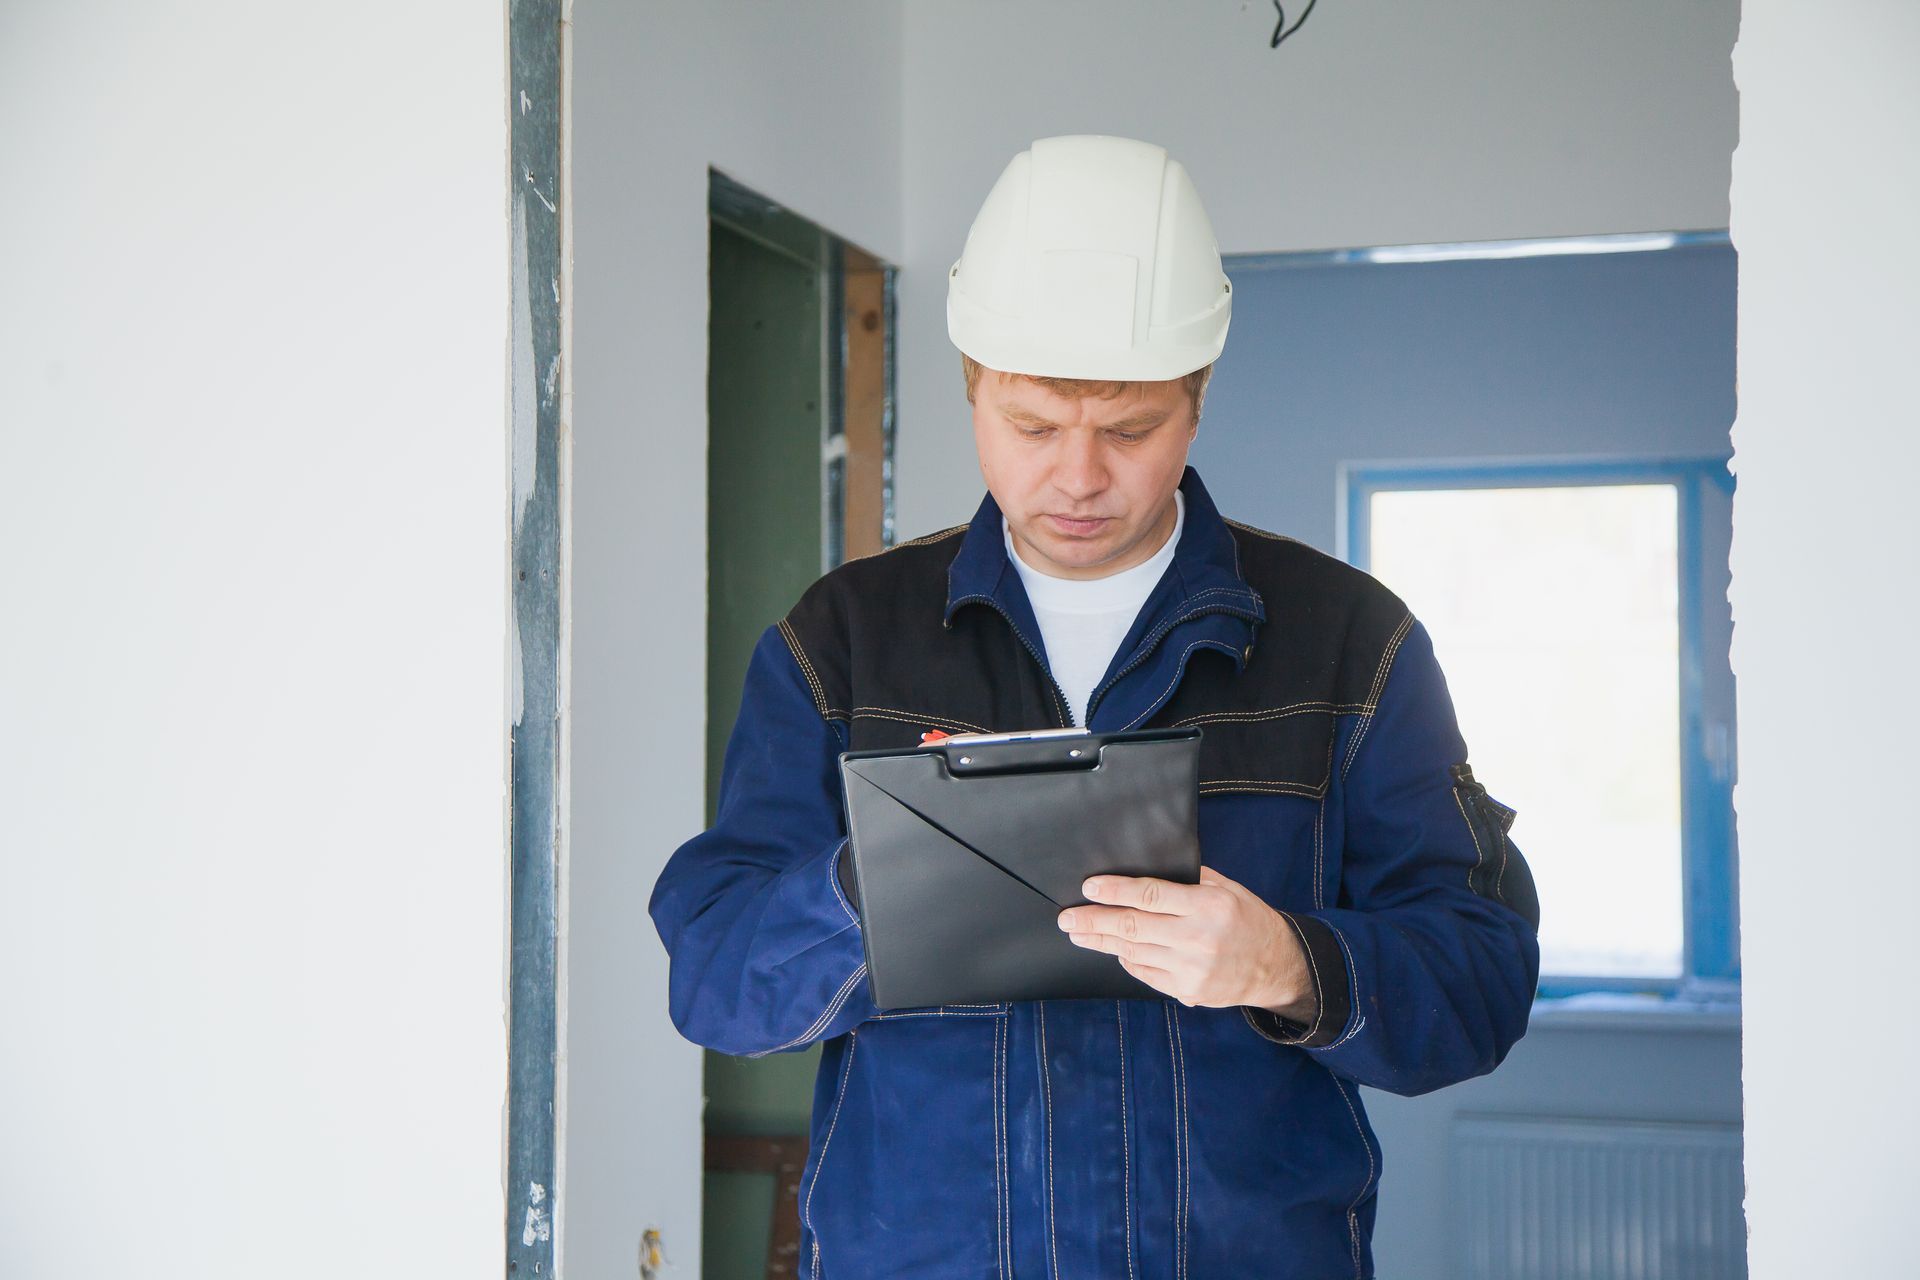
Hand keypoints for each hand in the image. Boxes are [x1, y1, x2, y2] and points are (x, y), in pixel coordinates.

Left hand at [1056, 865, 1315, 1018]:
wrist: (1276, 966)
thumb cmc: (1249, 920)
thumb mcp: (1228, 889)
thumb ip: (1190, 880)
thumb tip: (1146, 868)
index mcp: (1209, 906)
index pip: (1151, 895)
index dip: (1115, 891)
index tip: (1090, 888)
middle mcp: (1198, 939)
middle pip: (1133, 927)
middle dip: (1094, 920)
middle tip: (1067, 917)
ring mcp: (1192, 968)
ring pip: (1134, 952)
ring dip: (1101, 941)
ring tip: (1078, 933)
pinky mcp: (1188, 990)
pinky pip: (1146, 973)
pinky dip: (1126, 959)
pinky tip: (1113, 949)